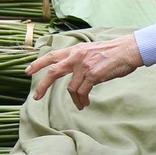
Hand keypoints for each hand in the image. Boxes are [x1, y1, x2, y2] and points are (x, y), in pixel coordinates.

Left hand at [25, 36, 143, 108]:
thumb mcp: (91, 50)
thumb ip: (79, 58)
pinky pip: (82, 92)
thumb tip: (72, 72)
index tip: (27, 71)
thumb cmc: (113, 52)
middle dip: (42, 85)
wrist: (128, 50)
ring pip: (71, 88)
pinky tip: (85, 103)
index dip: (38, 63)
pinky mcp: (93, 74)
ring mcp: (84, 66)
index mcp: (75, 50)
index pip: (52, 56)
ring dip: (75, 99)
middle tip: (36, 96)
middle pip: (53, 72)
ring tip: (80, 104)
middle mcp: (77, 56)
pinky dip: (82, 99)